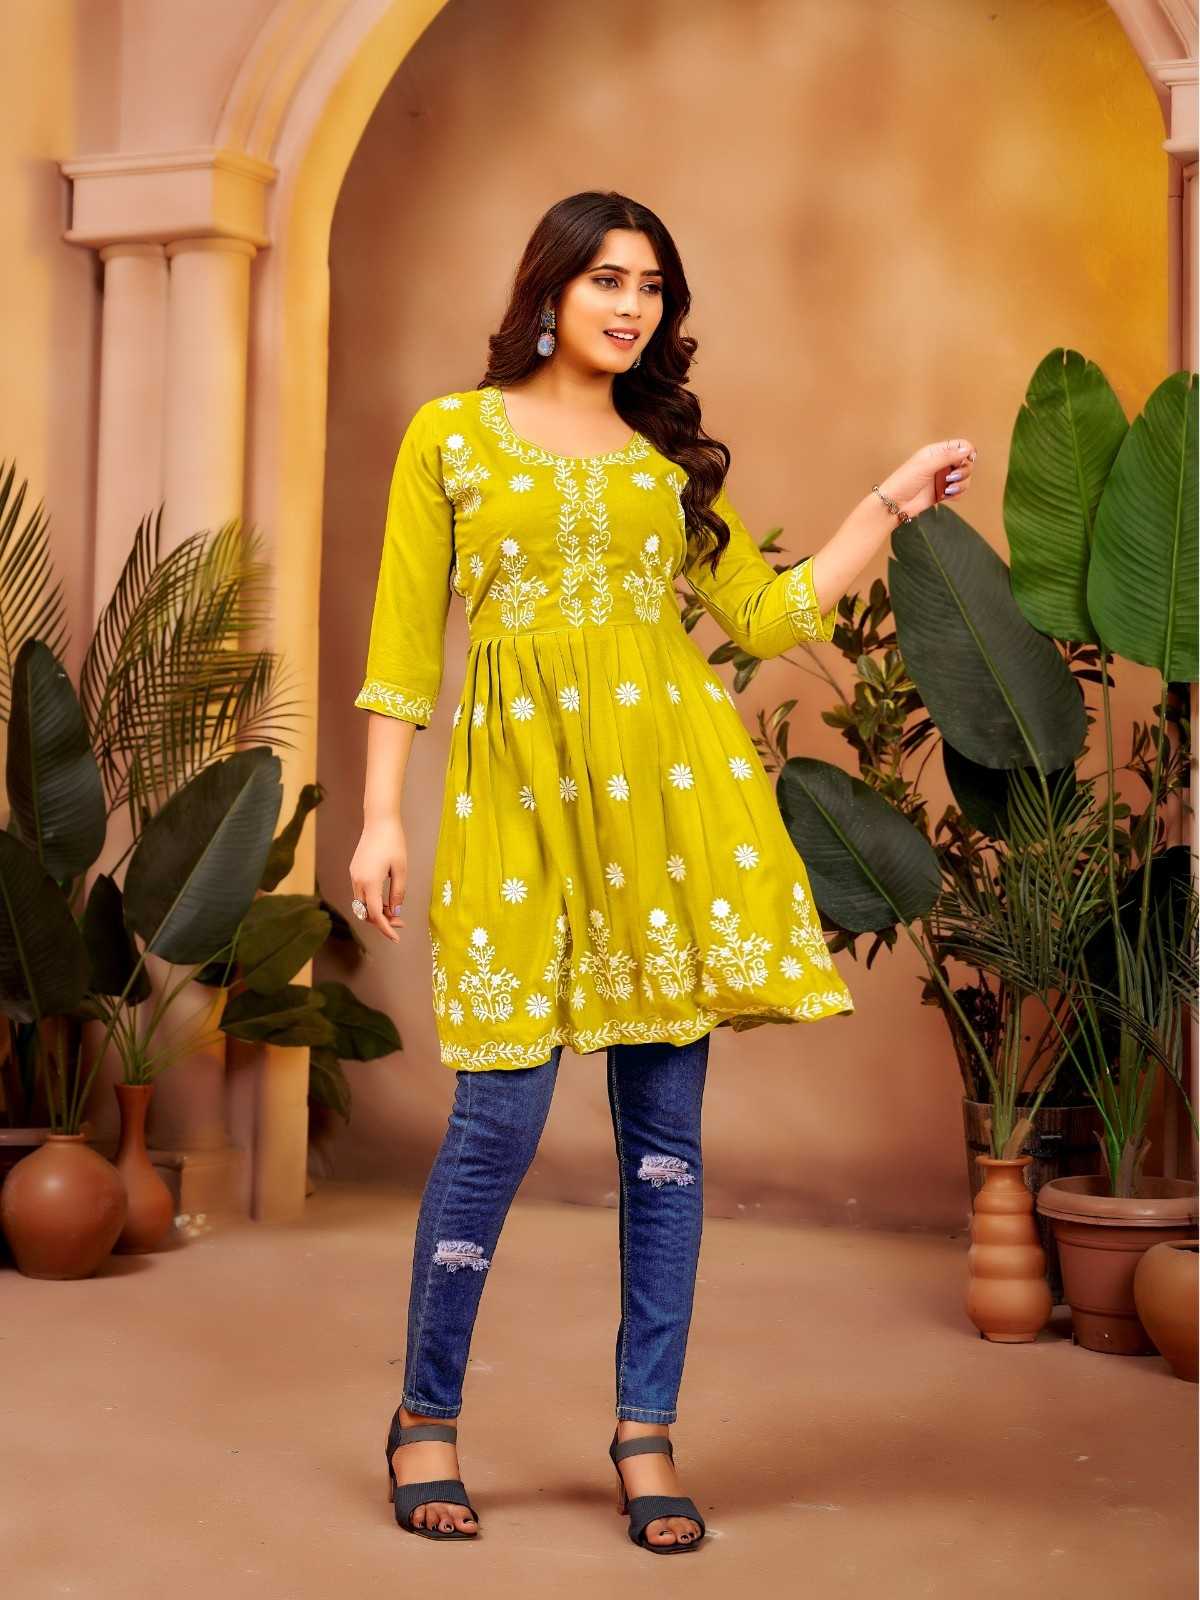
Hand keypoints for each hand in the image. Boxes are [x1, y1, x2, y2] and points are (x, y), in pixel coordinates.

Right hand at [349, 817, 408, 942]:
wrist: (379, 822)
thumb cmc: (394, 843)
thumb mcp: (401, 870)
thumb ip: (398, 893)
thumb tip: (395, 912)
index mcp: (370, 882)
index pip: (376, 914)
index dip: (386, 928)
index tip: (396, 938)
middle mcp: (358, 882)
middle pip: (366, 913)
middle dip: (382, 922)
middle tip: (401, 923)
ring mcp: (354, 876)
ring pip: (362, 905)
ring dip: (377, 912)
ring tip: (394, 911)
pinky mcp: (354, 871)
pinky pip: (361, 894)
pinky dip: (371, 902)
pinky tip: (385, 900)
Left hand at [881, 438, 977, 519]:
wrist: (894, 504)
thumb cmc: (904, 481)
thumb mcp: (926, 465)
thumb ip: (947, 457)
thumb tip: (968, 450)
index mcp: (937, 452)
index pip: (960, 446)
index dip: (967, 452)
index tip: (965, 460)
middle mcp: (942, 463)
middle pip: (966, 462)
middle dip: (964, 471)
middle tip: (951, 478)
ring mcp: (943, 478)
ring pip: (965, 478)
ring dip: (961, 484)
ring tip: (947, 490)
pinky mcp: (943, 492)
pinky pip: (959, 491)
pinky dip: (957, 494)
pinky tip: (946, 496)